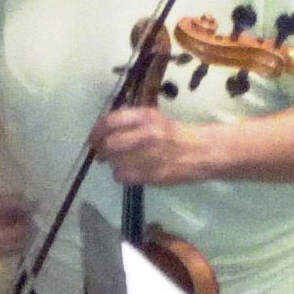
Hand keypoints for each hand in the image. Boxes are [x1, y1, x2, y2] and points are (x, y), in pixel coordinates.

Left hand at [92, 106, 215, 187]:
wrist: (200, 152)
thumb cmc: (174, 132)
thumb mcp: (153, 117)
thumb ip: (129, 120)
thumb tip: (103, 129)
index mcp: (145, 117)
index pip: (110, 122)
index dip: (96, 131)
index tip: (93, 138)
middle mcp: (145, 135)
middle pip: (109, 144)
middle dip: (100, 149)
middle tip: (100, 152)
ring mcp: (148, 156)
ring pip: (114, 162)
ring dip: (112, 163)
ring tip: (119, 161)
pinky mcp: (150, 175)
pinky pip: (122, 177)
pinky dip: (120, 174)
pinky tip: (128, 170)